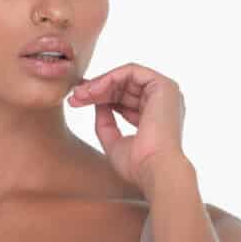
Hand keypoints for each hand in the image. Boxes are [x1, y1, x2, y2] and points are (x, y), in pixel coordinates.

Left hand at [66, 62, 188, 192]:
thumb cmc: (138, 166)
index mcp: (156, 117)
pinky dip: (110, 77)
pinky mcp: (163, 85)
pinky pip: (131, 71)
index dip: (100, 98)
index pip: (125, 100)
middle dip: (97, 90)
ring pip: (126, 77)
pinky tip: (93, 90)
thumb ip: (105, 123)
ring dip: (100, 83)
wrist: (154, 170)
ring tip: (80, 94)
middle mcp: (163, 102)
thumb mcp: (114, 142)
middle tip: (74, 96)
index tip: (77, 102)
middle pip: (124, 87)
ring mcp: (165, 92)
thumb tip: (97, 103)